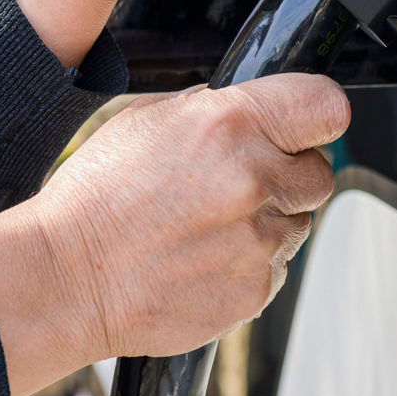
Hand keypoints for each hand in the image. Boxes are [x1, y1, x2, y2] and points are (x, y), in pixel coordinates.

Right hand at [0, 72, 349, 395]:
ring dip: (268, 218)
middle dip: (289, 171)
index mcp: (231, 124)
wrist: (69, 276)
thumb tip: (251, 105)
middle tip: (240, 179)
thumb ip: (212, 106)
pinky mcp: (255, 290)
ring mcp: (258, 241)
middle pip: (320, 170)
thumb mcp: (147, 118)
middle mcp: (255, 180)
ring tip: (207, 221)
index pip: (327, 107)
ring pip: (299, 221)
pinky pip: (276, 266)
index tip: (302, 124)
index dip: (315, 115)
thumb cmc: (97, 195)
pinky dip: (249, 260)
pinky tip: (201, 254)